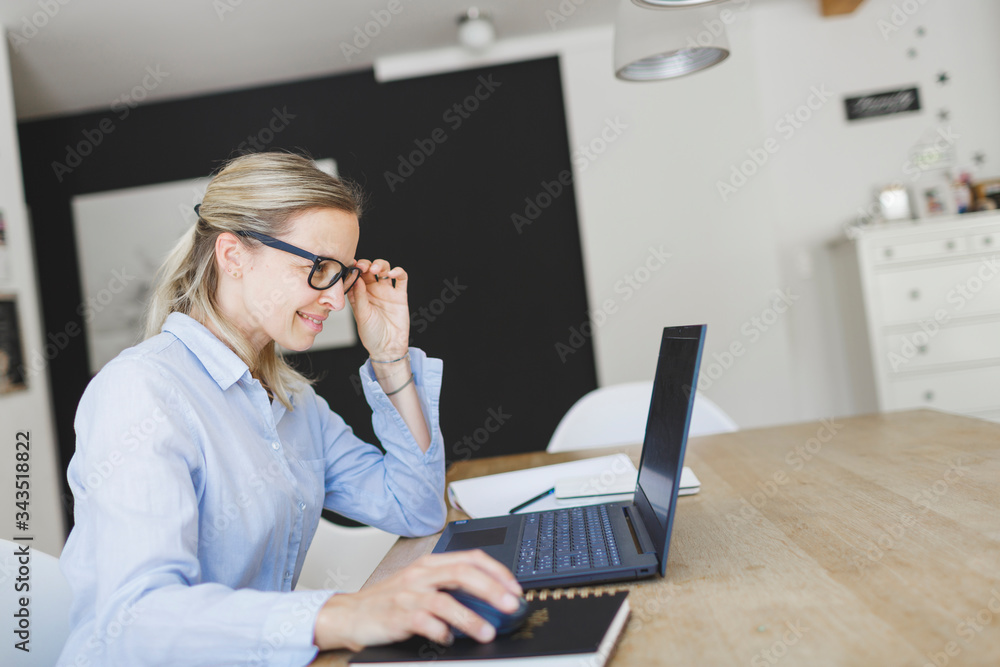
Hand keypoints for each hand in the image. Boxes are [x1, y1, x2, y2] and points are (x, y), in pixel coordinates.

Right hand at [313, 550, 523, 650]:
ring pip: (446, 600)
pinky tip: (449, 640)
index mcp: (431, 563)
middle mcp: (421, 575)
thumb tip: (493, 600)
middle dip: (492, 590)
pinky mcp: (397, 615)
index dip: (497, 572)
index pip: (471, 558)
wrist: (350, 614)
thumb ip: (451, 587)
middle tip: (512, 606)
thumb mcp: (422, 585)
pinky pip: (424, 623)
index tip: (515, 588)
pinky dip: (441, 632)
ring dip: (471, 618)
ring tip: (488, 632)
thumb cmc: (390, 601)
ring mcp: (408, 594)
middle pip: (463, 573)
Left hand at [347, 258, 410, 358]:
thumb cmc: (371, 334)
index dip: (353, 268)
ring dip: (380, 265)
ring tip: (375, 270)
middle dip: (366, 264)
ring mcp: (387, 291)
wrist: (388, 347)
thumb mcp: (361, 315)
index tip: (351, 265)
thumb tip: (356, 278)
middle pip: (369, 269)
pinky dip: (398, 272)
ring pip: (384, 270)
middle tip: (363, 267)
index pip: (356, 276)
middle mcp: (373, 291)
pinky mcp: (400, 295)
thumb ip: (359, 296)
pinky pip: (401, 278)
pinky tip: (392, 273)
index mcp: (360, 294)